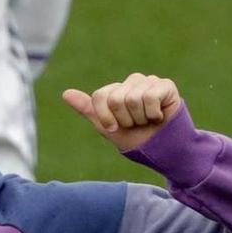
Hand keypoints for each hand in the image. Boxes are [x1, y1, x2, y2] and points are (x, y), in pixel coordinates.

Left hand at [62, 73, 181, 150]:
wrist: (162, 150)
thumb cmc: (135, 138)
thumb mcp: (107, 127)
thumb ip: (88, 109)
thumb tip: (65, 93)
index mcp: (115, 90)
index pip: (100, 96)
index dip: (106, 117)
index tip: (116, 127)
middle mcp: (131, 82)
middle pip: (116, 99)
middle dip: (125, 119)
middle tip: (136, 124)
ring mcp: (149, 82)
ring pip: (133, 98)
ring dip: (140, 118)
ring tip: (148, 121)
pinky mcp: (166, 85)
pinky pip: (150, 97)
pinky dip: (153, 113)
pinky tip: (159, 116)